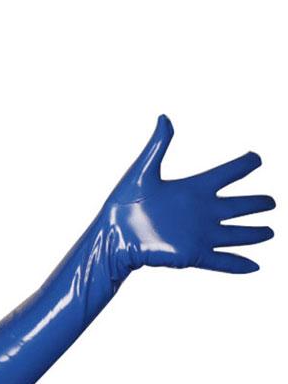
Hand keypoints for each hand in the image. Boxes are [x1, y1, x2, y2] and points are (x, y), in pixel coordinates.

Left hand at [105, 115, 274, 275]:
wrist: (114, 235)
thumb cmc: (123, 202)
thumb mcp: (143, 170)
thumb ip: (158, 145)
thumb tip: (164, 117)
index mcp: (190, 189)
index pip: (223, 175)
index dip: (241, 166)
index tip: (256, 158)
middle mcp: (200, 212)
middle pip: (236, 206)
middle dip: (255, 204)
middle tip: (271, 201)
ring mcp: (199, 235)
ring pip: (235, 234)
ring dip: (253, 234)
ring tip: (270, 231)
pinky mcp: (193, 255)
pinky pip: (222, 261)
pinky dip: (238, 263)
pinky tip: (255, 266)